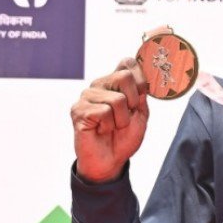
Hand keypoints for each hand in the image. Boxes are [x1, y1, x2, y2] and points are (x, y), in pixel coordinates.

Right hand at [70, 57, 148, 182]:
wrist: (111, 160)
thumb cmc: (124, 137)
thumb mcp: (141, 114)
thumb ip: (142, 94)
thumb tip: (143, 77)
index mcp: (115, 83)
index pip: (127, 62)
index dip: (140, 77)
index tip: (141, 95)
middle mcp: (99, 85)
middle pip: (124, 76)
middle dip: (133, 102)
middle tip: (125, 117)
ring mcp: (87, 96)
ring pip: (117, 99)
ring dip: (121, 120)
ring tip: (112, 127)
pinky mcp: (78, 110)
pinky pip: (104, 112)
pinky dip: (109, 126)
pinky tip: (101, 130)